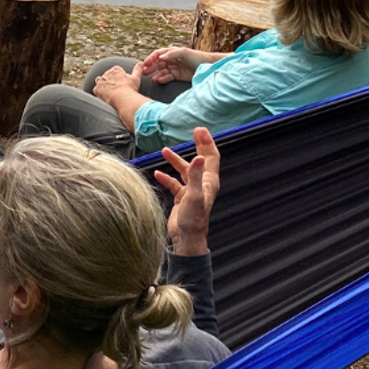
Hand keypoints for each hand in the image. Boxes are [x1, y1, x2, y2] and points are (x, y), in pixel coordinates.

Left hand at [92, 65, 141, 103]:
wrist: (123, 99)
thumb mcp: (136, 78)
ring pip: (102, 84)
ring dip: (106, 89)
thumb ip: (138, 69)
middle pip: (108, 78)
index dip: (120, 79)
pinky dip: (101, 95)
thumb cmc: (130, 89)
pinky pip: (97, 91)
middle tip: (118, 91)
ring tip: (113, 95)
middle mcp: (107, 73)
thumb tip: (141, 63)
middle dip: (112, 83)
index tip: (123, 85)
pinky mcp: (97, 89)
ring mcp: (101, 81)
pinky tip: (107, 98)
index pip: (116, 72)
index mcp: (116, 69)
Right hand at [139, 47, 198, 84]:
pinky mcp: (177, 76)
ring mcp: (174, 68)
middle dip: (151, 68)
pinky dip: (162, 79)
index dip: (151, 58)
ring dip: (156, 75)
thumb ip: (172, 54)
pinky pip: (167, 77)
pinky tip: (159, 81)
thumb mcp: (184, 53)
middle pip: (158, 63)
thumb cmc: (196, 57)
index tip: (145, 64)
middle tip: (144, 73)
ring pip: (161, 71)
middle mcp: (171, 60)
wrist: (208, 67)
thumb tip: (160, 58)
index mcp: (172, 52)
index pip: (158, 54)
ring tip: (152, 79)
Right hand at [153, 127, 220, 257]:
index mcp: (208, 181)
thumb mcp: (194, 195)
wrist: (186, 238)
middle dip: (197, 145)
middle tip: (194, 132)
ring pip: (184, 171)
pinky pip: (174, 183)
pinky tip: (157, 174)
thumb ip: (195, 176)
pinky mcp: (182, 198)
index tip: (199, 130)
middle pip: (200, 160)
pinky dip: (166, 177)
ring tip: (165, 151)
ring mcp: (191, 190)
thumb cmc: (193, 219)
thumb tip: (199, 157)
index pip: (211, 157)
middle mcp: (202, 184)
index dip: (206, 142)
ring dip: (176, 161)